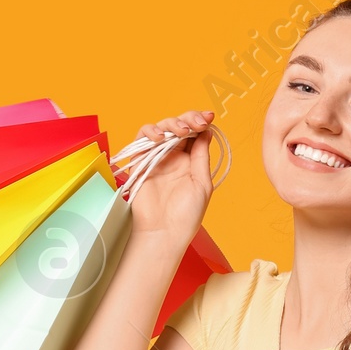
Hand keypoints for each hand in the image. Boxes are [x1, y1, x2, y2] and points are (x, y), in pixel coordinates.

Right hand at [124, 111, 214, 246]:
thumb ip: (202, 157)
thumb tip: (206, 132)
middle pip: (179, 126)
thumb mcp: (202, 183)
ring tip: (182, 131)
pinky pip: (142, 138)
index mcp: (190, 161)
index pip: (195, 133)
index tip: (209, 117)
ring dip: (173, 123)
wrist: (164, 232)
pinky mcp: (141, 160)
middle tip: (199, 122)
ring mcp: (157, 157)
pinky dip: (151, 131)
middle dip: (190, 118)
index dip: (201, 121)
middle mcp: (173, 156)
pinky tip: (162, 138)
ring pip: (162, 128)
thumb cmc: (186, 215)